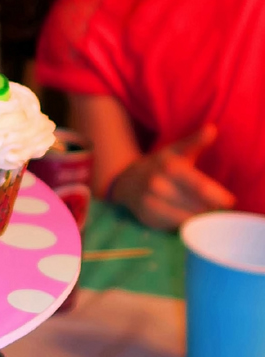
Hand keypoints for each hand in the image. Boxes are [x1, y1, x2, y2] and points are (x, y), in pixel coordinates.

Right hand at [108, 125, 234, 230]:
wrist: (127, 180)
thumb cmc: (160, 165)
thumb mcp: (176, 150)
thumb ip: (195, 142)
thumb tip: (212, 129)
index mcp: (171, 167)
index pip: (202, 188)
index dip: (219, 197)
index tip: (229, 201)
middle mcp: (159, 186)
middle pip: (197, 206)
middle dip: (211, 209)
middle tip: (217, 209)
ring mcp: (151, 203)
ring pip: (188, 219)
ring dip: (201, 219)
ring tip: (205, 213)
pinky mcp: (147, 218)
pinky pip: (175, 227)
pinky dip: (187, 225)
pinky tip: (189, 219)